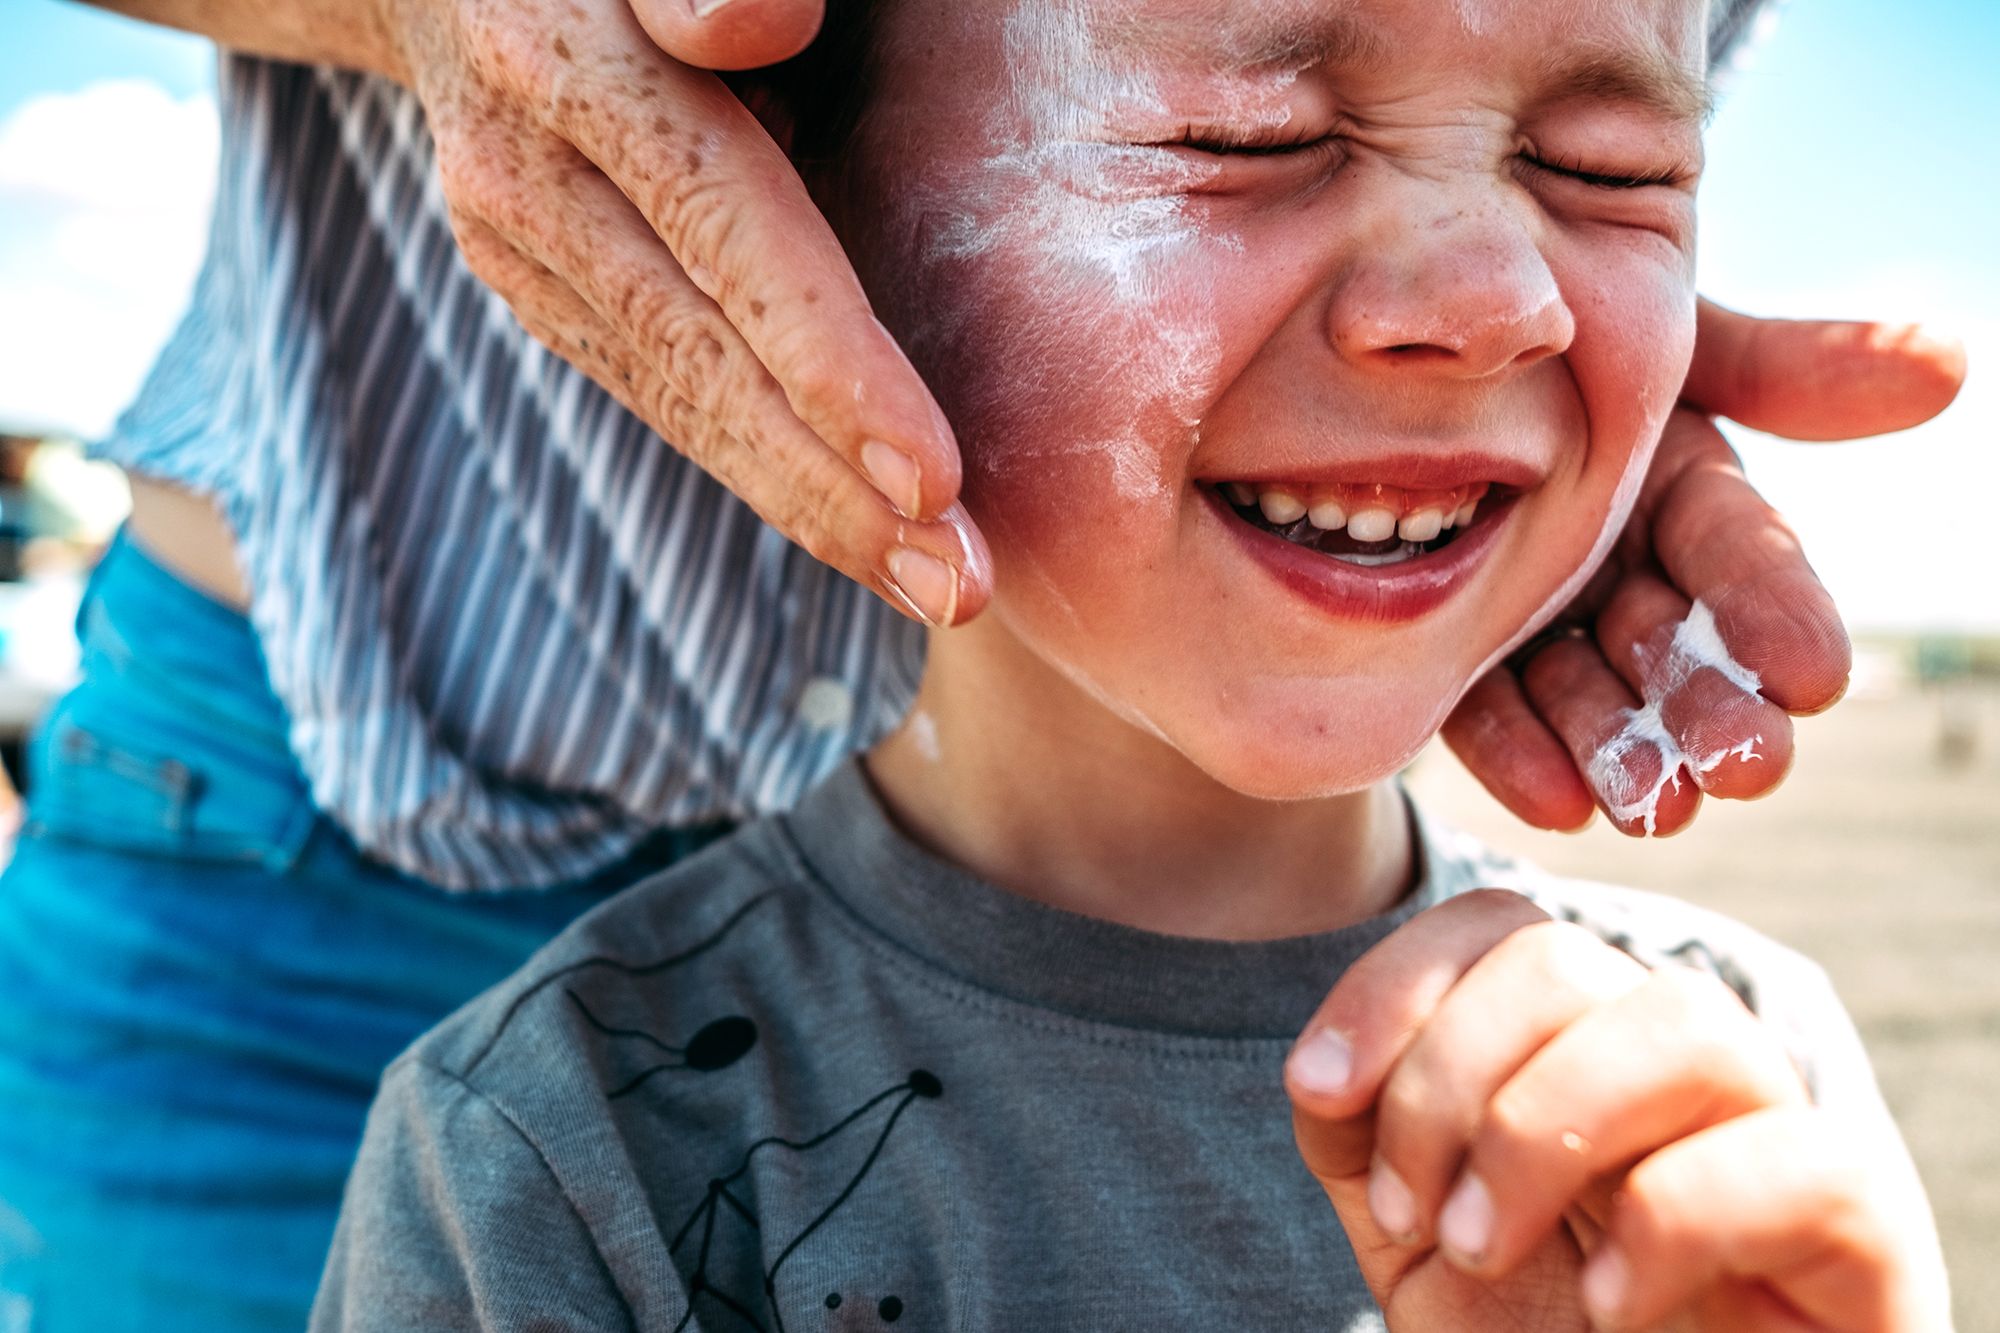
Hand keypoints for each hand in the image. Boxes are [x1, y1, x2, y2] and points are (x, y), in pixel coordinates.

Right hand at [376, 0, 990, 627]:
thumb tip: (758, 21)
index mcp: (567, 53)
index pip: (721, 223)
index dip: (825, 355)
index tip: (931, 475)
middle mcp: (525, 167)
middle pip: (700, 353)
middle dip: (835, 487)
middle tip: (960, 587)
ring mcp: (517, 242)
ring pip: (677, 398)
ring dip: (812, 508)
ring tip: (934, 586)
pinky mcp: (536, 288)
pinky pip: (661, 392)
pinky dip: (761, 468)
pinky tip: (855, 531)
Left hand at [1284, 890, 1945, 1330]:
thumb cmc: (1533, 1332)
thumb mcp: (1414, 1230)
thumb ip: (1364, 1134)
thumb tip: (1326, 1074)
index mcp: (1573, 1040)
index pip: (1496, 925)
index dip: (1392, 984)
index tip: (1317, 1089)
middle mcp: (1675, 1059)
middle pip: (1562, 958)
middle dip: (1447, 1080)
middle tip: (1416, 1217)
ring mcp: (1772, 1125)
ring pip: (1685, 1019)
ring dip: (1543, 1132)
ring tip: (1482, 1248)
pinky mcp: (1856, 1221)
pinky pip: (1793, 1159)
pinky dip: (1673, 1224)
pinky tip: (1609, 1305)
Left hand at [1445, 301, 1966, 834]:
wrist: (1372, 350)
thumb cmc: (1540, 329)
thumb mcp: (1650, 334)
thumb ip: (1777, 363)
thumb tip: (1950, 364)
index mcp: (1673, 485)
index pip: (1737, 553)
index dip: (1776, 608)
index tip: (1813, 674)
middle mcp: (1613, 561)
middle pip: (1669, 644)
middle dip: (1707, 707)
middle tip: (1742, 770)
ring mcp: (1531, 612)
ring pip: (1584, 691)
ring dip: (1619, 750)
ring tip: (1648, 809)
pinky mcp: (1445, 647)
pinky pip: (1479, 705)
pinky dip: (1515, 753)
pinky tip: (1551, 801)